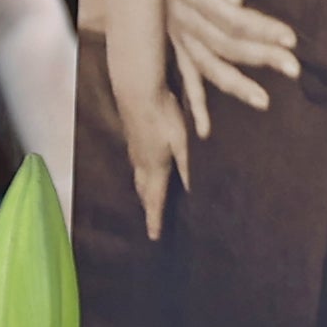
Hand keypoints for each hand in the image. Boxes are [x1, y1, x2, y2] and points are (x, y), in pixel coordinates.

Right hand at [110, 65, 191, 239]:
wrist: (136, 90)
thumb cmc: (163, 116)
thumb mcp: (182, 142)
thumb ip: (188, 167)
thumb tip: (194, 192)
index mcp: (155, 167)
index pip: (155, 200)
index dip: (155, 219)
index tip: (153, 237)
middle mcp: (141, 162)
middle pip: (143, 191)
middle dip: (148, 206)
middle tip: (151, 220)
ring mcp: (134, 149)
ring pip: (137, 176)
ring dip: (142, 191)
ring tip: (146, 199)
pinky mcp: (132, 136)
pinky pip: (135, 162)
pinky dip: (139, 173)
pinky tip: (143, 167)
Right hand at [164, 0, 299, 129]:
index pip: (232, 18)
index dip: (262, 31)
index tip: (292, 39)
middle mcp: (179, 16)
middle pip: (224, 45)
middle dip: (260, 58)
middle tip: (294, 68)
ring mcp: (175, 31)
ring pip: (206, 66)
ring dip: (234, 86)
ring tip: (263, 101)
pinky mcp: (175, 38)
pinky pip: (184, 75)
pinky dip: (193, 104)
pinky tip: (204, 130)